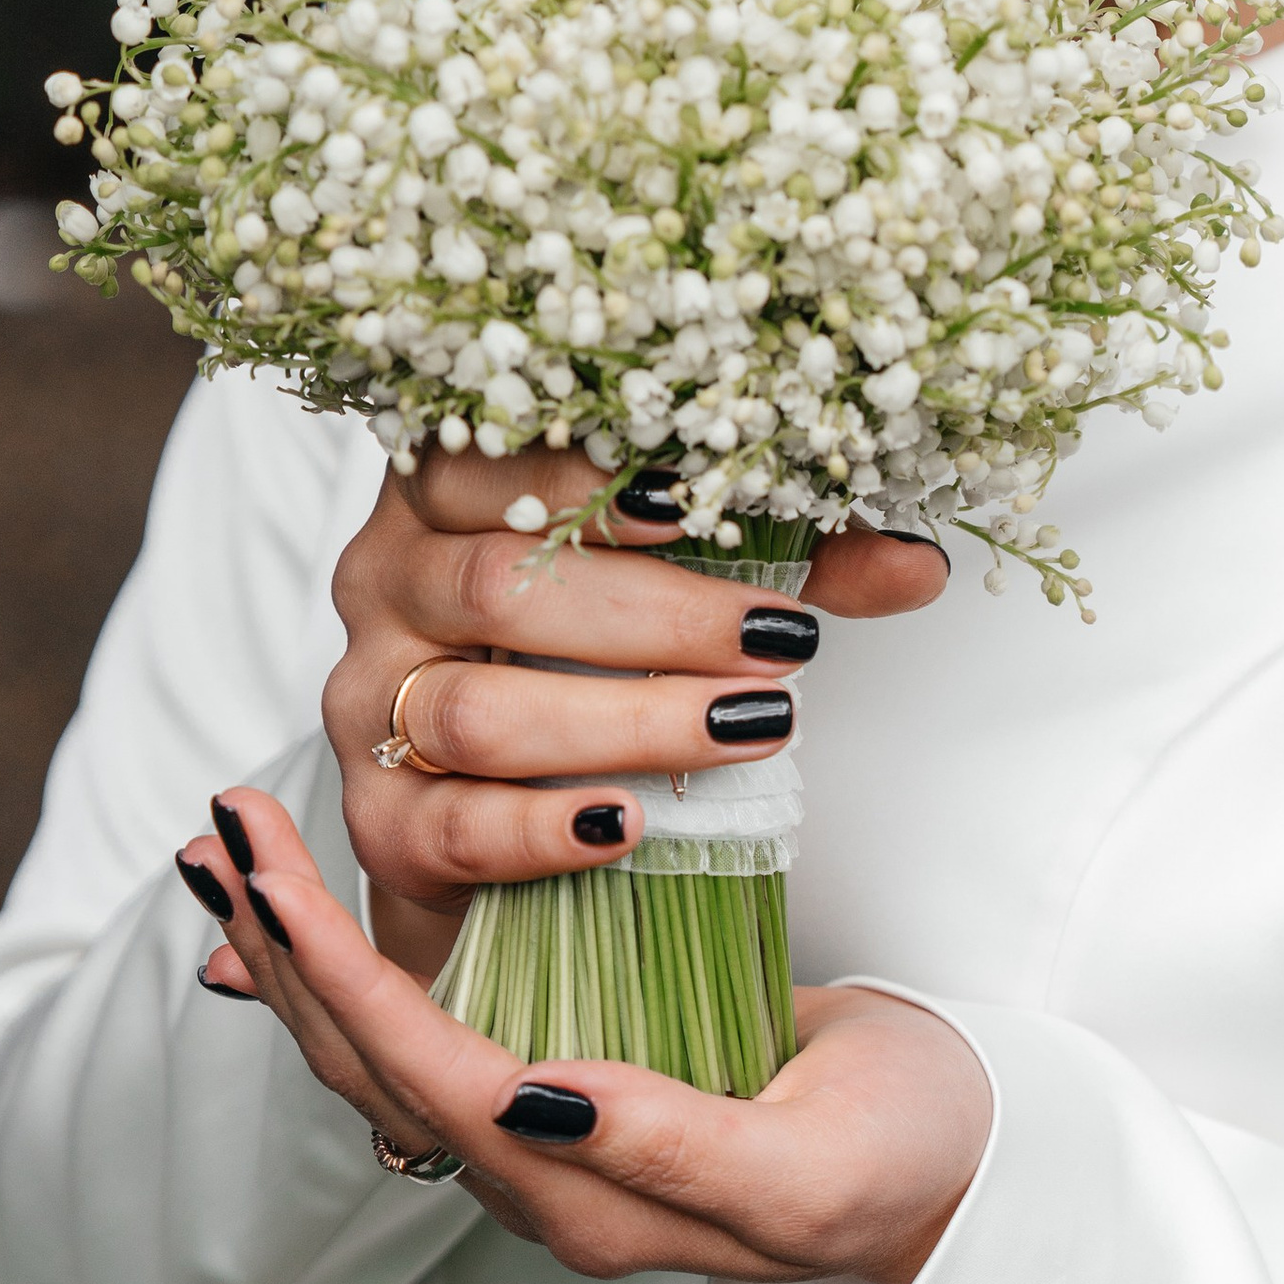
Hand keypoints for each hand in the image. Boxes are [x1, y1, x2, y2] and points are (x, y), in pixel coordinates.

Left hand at [182, 785, 992, 1283]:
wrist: (957, 1182)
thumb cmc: (903, 1156)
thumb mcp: (807, 1161)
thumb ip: (673, 1147)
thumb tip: (538, 1097)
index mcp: (588, 1198)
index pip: (426, 1075)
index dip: (342, 977)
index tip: (273, 879)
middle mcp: (542, 1181)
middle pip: (369, 1068)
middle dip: (285, 949)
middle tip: (222, 830)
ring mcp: (549, 1144)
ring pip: (383, 1054)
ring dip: (301, 955)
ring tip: (235, 859)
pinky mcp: (569, 1094)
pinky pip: (431, 1038)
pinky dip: (358, 974)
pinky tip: (313, 927)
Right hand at [323, 445, 946, 978]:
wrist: (490, 821)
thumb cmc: (587, 664)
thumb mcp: (686, 590)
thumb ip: (792, 562)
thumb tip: (918, 564)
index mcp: (443, 495)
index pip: (487, 456)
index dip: (587, 477)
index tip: (703, 497)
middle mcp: (384, 583)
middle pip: (500, 587)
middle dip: (658, 616)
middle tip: (781, 640)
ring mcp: (365, 705)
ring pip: (479, 710)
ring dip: (629, 720)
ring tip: (748, 725)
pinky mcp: (375, 823)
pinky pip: (455, 825)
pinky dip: (546, 827)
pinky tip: (630, 823)